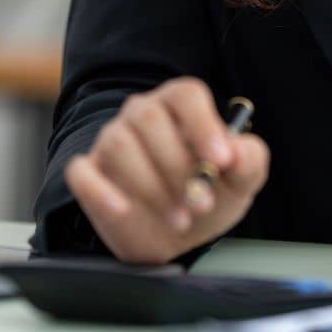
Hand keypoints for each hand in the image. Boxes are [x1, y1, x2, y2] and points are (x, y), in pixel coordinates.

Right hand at [63, 78, 270, 264]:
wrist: (176, 236)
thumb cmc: (209, 195)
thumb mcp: (240, 181)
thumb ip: (249, 161)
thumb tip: (238, 151)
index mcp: (180, 105)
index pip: (186, 95)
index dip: (203, 124)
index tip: (221, 160)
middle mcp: (141, 114)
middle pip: (150, 119)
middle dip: (179, 166)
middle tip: (201, 203)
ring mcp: (110, 140)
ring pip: (120, 145)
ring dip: (152, 187)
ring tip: (179, 219)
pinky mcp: (89, 172)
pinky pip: (82, 172)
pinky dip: (100, 191)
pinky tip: (123, 210)